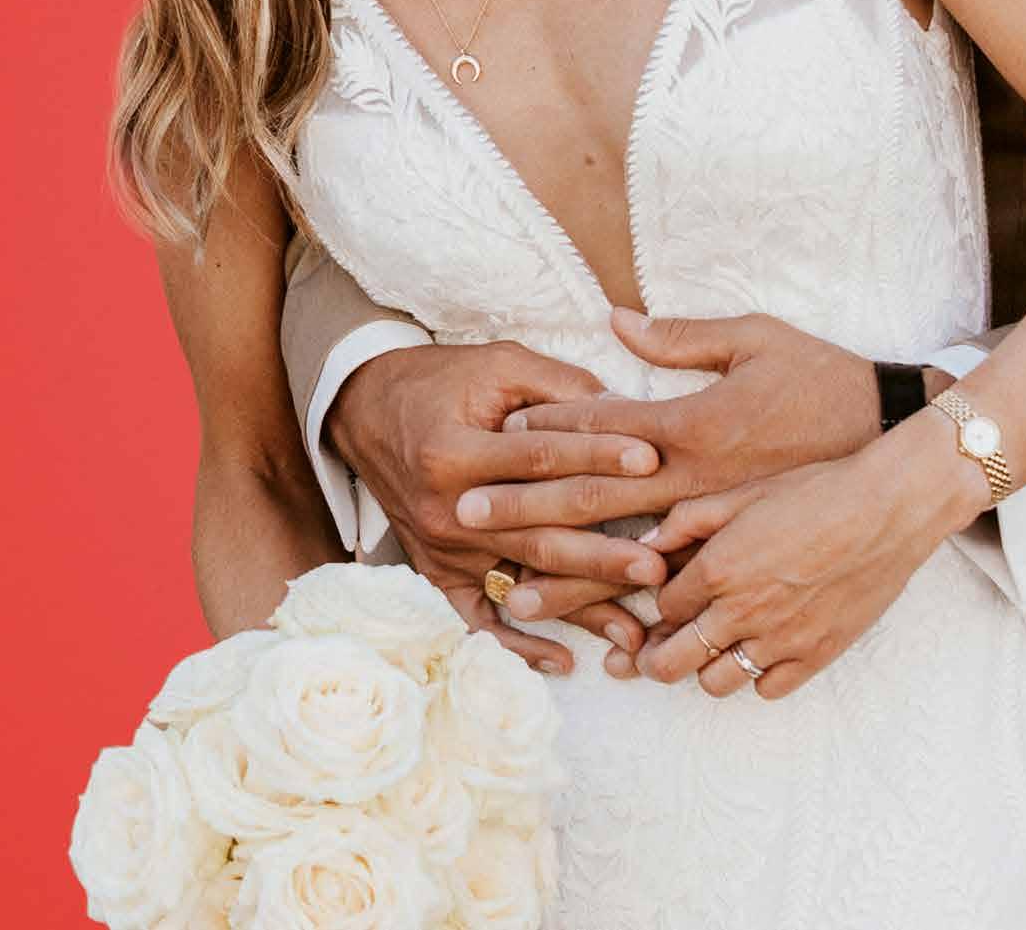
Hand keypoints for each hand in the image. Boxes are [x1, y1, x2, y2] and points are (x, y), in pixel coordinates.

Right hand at [325, 342, 667, 675]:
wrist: (366, 411)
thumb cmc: (440, 381)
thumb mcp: (495, 365)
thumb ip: (557, 385)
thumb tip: (623, 408)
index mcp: (455, 452)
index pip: (538, 458)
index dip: (596, 455)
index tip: (650, 459)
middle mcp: (446, 510)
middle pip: (536, 534)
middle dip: (601, 553)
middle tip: (658, 564)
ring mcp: (442, 550)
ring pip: (523, 581)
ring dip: (580, 607)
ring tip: (634, 628)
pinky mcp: (437, 572)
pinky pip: (477, 620)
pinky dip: (517, 645)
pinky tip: (563, 661)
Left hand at [484, 309, 879, 626]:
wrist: (906, 456)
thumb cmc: (830, 384)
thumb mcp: (758, 340)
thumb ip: (681, 337)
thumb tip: (615, 321)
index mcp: (696, 433)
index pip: (599, 438)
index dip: (540, 441)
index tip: (487, 449)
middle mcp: (703, 497)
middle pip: (597, 517)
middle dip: (528, 523)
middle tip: (471, 531)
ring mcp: (732, 548)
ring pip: (633, 584)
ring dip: (578, 595)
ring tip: (522, 606)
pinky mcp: (767, 591)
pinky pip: (700, 620)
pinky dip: (662, 636)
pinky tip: (628, 649)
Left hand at [635, 421, 988, 700]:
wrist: (888, 510)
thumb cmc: (816, 491)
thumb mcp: (745, 492)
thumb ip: (689, 519)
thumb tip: (647, 544)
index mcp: (718, 568)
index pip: (663, 606)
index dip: (661, 602)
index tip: (670, 595)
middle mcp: (742, 612)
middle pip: (672, 662)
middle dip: (657, 658)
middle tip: (659, 650)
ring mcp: (779, 640)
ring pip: (715, 683)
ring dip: (707, 667)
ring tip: (716, 646)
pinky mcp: (815, 656)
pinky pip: (768, 688)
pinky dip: (758, 675)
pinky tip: (763, 647)